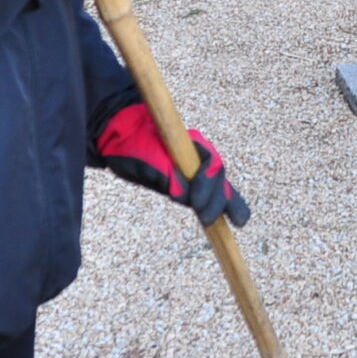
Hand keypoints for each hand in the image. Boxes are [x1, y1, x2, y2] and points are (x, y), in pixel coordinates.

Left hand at [93, 103, 248, 228]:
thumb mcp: (144, 157)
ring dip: (224, 203)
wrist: (120, 136)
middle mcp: (197, 156)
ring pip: (217, 185)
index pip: (211, 165)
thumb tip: (182, 195)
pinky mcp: (186, 181)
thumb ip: (165, 173)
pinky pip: (208, 192)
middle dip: (219, 200)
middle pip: (218, 178)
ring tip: (237, 222)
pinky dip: (219, 203)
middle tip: (207, 220)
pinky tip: (233, 217)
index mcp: (190, 145)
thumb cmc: (132, 143)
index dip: (209, 186)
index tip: (196, 204)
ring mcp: (193, 168)